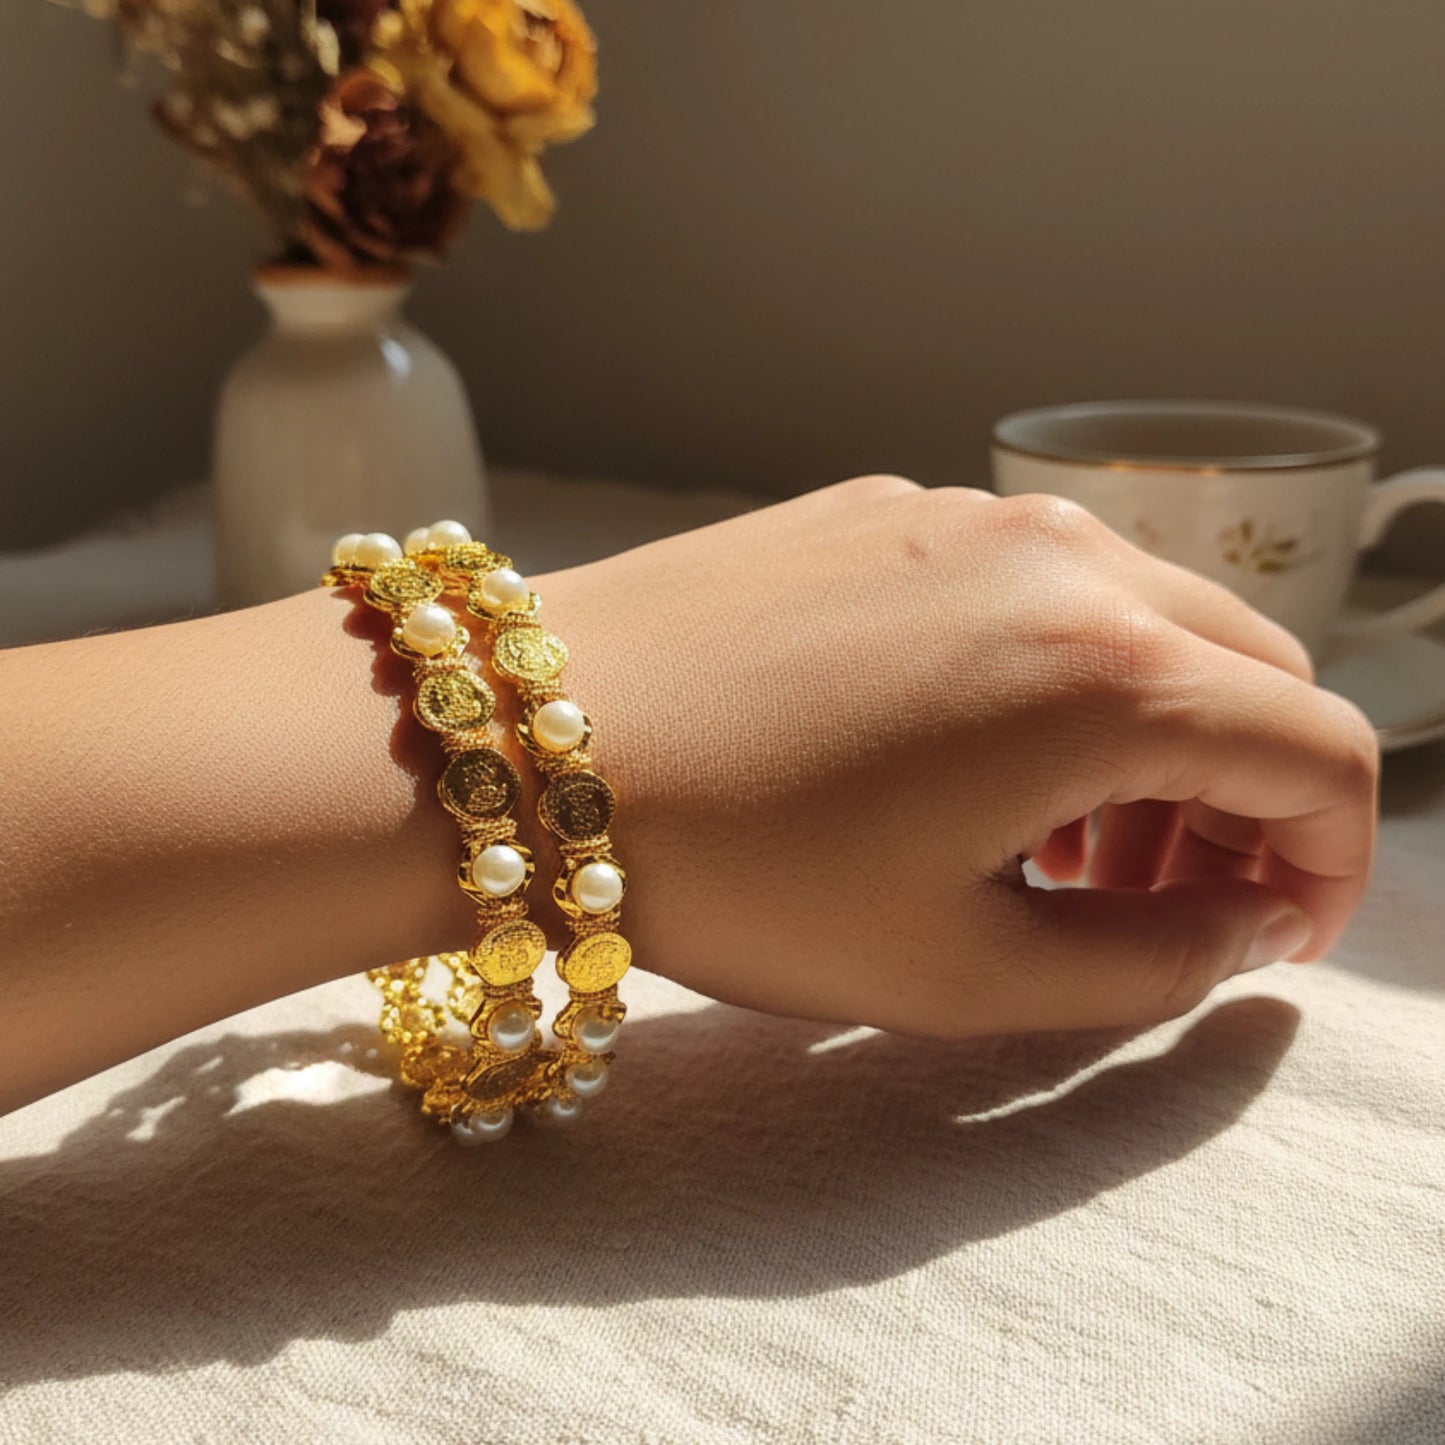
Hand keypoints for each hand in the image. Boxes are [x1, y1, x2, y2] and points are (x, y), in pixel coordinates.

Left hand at [539, 477, 1376, 1036]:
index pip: (1325, 755)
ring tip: (1059, 841)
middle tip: (1156, 900)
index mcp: (1109, 675)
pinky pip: (1034, 581)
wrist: (528, 741)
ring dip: (1155, 733)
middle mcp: (1065, 558)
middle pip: (1252, 675)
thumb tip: (1249, 923)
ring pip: (1147, 618)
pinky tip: (962, 749)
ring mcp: (970, 511)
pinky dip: (1059, 671)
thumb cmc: (740, 872)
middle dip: (1243, 801)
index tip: (1266, 934)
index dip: (1328, 864)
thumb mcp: (959, 969)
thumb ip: (1149, 966)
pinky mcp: (887, 505)